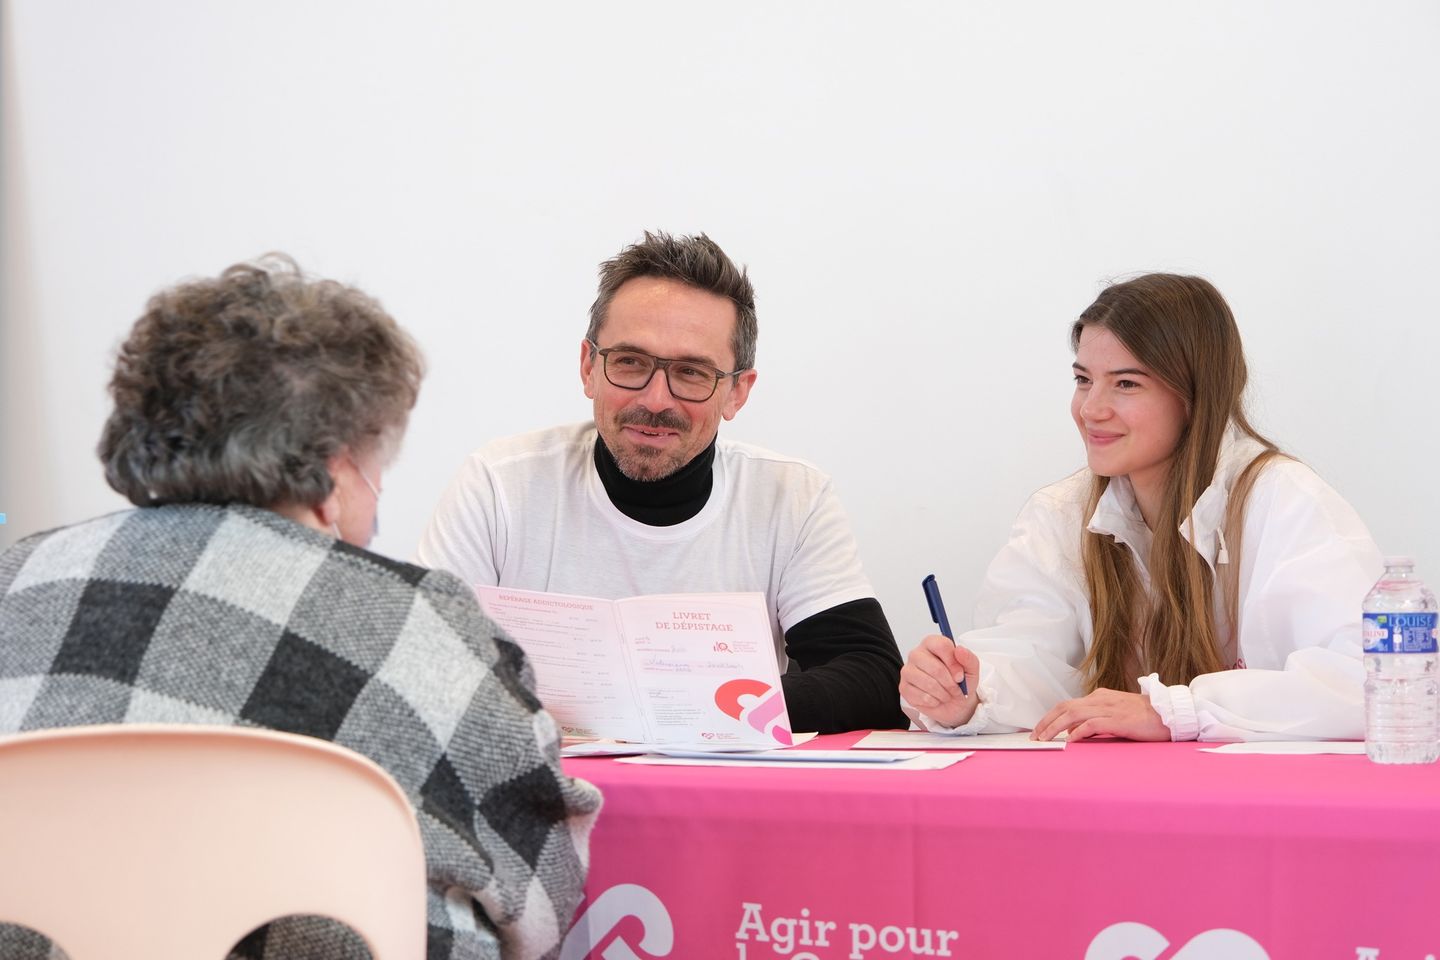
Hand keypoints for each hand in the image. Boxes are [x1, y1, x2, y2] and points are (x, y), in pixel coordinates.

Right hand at [899, 634, 979, 728]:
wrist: (954, 704)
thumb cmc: (960, 682)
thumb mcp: (971, 670)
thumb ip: (968, 658)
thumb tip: (960, 650)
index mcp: (932, 643)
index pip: (941, 646)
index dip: (953, 663)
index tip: (960, 676)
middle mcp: (916, 654)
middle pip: (935, 668)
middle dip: (950, 683)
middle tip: (956, 689)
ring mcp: (908, 671)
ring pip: (928, 684)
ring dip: (943, 694)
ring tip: (947, 694)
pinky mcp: (904, 687)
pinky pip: (922, 696)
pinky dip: (934, 701)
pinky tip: (935, 699)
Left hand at [1032, 687, 1169, 741]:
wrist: (1171, 713)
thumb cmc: (1145, 717)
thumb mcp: (1116, 714)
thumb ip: (1095, 720)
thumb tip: (1074, 731)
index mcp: (1100, 697)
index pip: (1067, 704)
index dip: (1050, 716)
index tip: (1039, 729)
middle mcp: (1101, 699)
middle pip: (1065, 707)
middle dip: (1046, 722)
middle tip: (1035, 736)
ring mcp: (1109, 708)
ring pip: (1073, 714)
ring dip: (1055, 727)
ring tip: (1045, 739)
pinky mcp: (1119, 720)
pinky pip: (1092, 724)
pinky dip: (1078, 731)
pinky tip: (1069, 740)